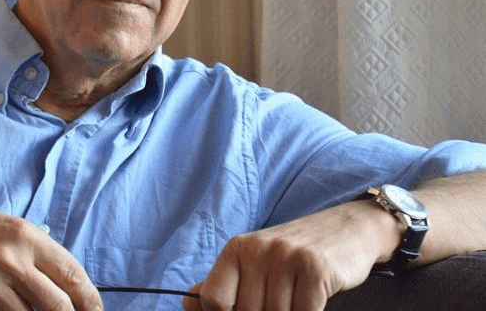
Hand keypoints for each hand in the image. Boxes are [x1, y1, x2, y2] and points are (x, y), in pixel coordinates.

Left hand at [182, 200, 400, 310]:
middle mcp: (257, 250)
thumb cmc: (294, 255)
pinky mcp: (315, 269)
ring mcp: (286, 257)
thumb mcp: (254, 262)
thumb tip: (188, 303)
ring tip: (297, 300)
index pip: (212, 299)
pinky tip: (312, 302)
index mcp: (236, 250)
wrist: (347, 229)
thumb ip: (223, 284)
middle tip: (280, 303)